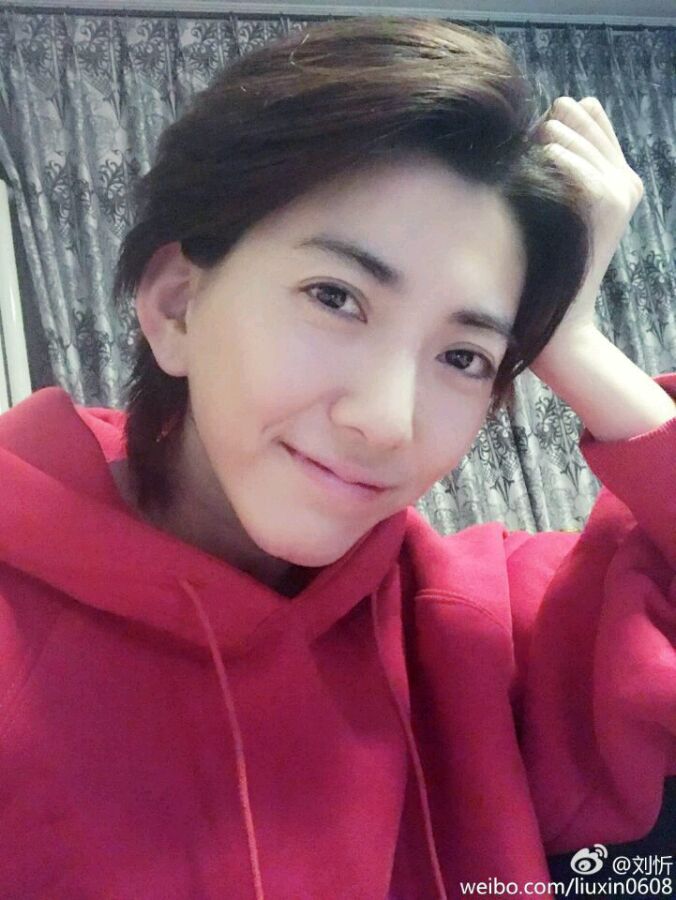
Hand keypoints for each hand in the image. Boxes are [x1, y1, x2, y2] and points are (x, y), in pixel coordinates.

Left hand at [529, 96, 643, 379]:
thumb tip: (547, 120)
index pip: (595, 119)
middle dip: (554, 121)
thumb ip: (562, 169)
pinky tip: (543, 156)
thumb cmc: (548, 268)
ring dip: (552, 136)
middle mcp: (627, 185)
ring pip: (580, 142)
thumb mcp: (560, 212)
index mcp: (622, 181)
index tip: (534, 127)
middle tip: (528, 135)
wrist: (563, 317)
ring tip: (531, 143)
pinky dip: (559, 157)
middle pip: (587, 122)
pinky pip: (578, 167)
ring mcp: (619, 194)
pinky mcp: (606, 206)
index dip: (562, 114)